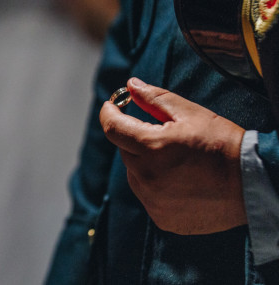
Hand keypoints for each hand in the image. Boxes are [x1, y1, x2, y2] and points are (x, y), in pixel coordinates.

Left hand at [100, 78, 246, 234]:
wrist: (252, 184)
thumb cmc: (222, 144)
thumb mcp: (190, 113)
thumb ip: (155, 99)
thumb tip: (130, 85)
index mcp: (151, 148)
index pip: (112, 128)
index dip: (108, 113)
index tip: (111, 106)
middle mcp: (146, 177)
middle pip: (124, 150)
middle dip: (136, 139)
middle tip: (163, 135)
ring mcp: (152, 201)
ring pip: (134, 174)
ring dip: (144, 163)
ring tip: (177, 161)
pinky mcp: (161, 217)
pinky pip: (147, 195)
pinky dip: (155, 185)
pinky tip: (180, 180)